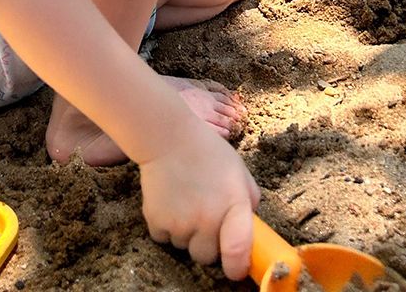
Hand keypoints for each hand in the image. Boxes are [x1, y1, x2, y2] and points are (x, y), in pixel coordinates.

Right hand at [138, 114, 260, 280]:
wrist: (167, 136)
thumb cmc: (207, 151)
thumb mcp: (238, 170)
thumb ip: (248, 199)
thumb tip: (249, 225)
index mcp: (233, 205)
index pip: (238, 252)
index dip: (237, 267)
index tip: (234, 268)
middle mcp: (207, 219)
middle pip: (207, 256)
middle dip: (206, 243)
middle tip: (202, 217)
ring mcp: (180, 222)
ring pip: (184, 247)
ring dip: (185, 233)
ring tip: (184, 201)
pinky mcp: (156, 221)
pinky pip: (163, 238)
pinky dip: (165, 226)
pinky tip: (169, 201)